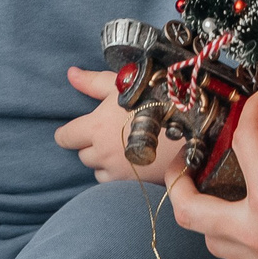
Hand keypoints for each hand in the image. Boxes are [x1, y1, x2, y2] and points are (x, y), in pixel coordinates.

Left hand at [54, 65, 181, 183]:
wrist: (193, 126)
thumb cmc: (156, 99)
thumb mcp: (124, 85)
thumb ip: (92, 82)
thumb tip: (70, 74)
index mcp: (96, 127)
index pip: (64, 138)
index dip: (68, 133)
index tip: (77, 130)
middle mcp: (102, 152)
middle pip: (82, 155)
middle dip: (91, 145)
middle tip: (111, 133)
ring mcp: (117, 172)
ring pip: (97, 171)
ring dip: (104, 162)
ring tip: (124, 147)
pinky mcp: (133, 184)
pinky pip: (115, 184)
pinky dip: (119, 175)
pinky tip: (134, 160)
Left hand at [167, 68, 257, 258]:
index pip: (245, 142)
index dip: (250, 112)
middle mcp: (257, 231)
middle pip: (192, 209)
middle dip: (181, 181)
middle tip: (185, 161)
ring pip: (211, 237)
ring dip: (204, 212)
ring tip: (210, 189)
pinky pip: (237, 251)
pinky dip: (231, 230)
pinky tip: (251, 213)